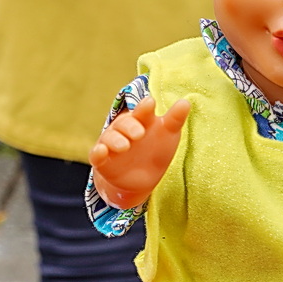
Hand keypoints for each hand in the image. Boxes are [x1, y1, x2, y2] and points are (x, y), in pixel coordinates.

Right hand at [89, 95, 190, 210]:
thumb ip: (174, 119)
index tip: (150, 103)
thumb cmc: (154, 150)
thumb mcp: (167, 135)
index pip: (142, 111)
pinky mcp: (102, 160)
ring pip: (110, 138)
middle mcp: (123, 129)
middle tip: (140, 133)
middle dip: (131, 126)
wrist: (139, 179)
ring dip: (116, 140)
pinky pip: (96, 154)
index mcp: (140, 120)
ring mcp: (111, 143)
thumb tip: (186, 102)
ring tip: (124, 146)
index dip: (145, 108)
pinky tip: (102, 152)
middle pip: (124, 123)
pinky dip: (98, 152)